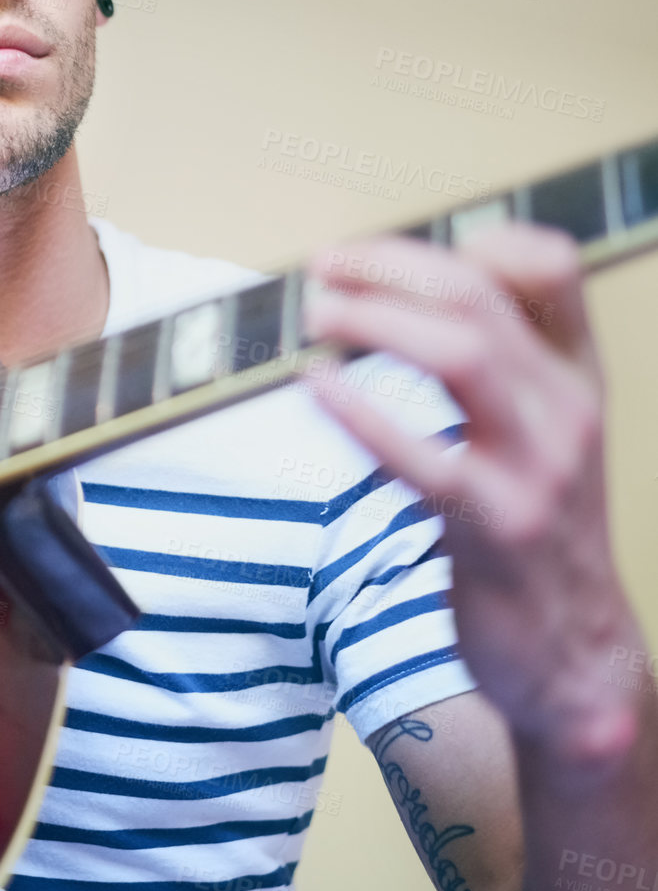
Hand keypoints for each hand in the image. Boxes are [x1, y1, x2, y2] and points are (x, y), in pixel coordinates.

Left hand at [301, 221, 643, 765]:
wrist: (574, 652)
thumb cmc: (535, 531)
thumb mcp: (542, 435)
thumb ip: (497, 365)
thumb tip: (402, 294)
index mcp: (575, 379)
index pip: (554, 270)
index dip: (474, 239)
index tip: (394, 250)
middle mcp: (566, 412)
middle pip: (480, 299)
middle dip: (390, 267)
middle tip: (324, 267)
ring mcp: (536, 469)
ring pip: (463, 356)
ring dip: (376, 320)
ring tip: (315, 314)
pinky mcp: (493, 527)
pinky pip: (421, 455)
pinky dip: (360, 411)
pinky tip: (315, 385)